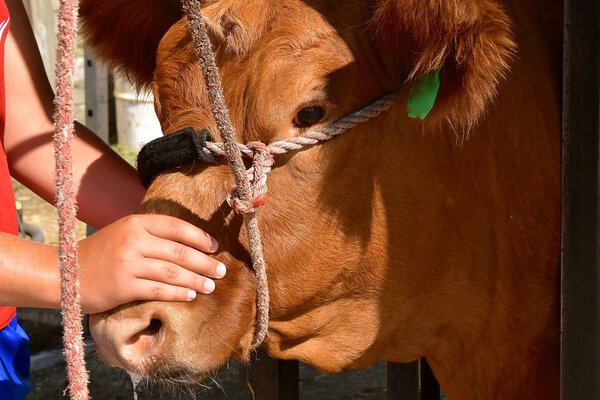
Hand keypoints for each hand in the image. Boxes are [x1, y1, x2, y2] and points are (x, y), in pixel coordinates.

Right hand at [77, 214, 224, 313]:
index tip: (214, 248)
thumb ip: (149, 234)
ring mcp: (129, 263)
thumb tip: (187, 243)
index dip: (199, 238)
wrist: (62, 273)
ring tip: (212, 286)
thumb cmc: (98, 254)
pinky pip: (160, 289)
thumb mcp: (122, 233)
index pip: (177, 227)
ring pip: (173, 271)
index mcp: (135, 222)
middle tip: (222, 271)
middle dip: (205, 262)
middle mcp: (134, 239)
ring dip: (197, 279)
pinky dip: (179, 292)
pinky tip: (192, 295)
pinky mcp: (124, 286)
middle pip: (180, 251)